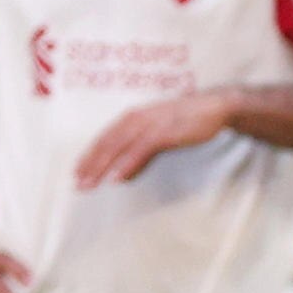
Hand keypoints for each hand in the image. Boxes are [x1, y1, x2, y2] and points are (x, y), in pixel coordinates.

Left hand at [70, 90, 231, 186]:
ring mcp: (150, 124)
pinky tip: (117, 178)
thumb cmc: (188, 122)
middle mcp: (137, 118)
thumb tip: (121, 175)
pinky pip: (141, 150)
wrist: (216, 108)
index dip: (89, 155)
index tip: (77, 172)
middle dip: (90, 164)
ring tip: (90, 184)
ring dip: (102, 167)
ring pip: (119, 147)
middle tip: (77, 184)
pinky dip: (127, 164)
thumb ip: (140, 155)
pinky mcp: (164, 132)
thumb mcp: (159, 138)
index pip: (105, 138)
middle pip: (107, 143)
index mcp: (133, 117)